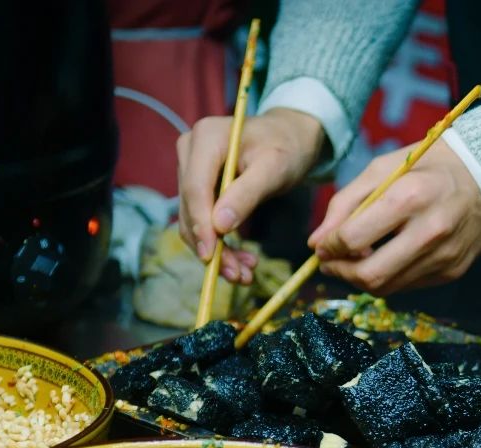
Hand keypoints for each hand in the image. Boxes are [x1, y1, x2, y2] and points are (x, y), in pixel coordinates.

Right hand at [176, 108, 324, 283]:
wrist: (290, 138)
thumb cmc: (286, 148)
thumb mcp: (274, 169)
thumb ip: (246, 194)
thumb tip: (219, 226)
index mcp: (206, 138)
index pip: (195, 188)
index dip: (201, 225)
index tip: (211, 257)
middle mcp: (191, 151)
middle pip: (192, 207)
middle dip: (212, 246)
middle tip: (238, 276)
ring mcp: (191, 169)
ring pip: (194, 220)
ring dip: (216, 252)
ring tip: (244, 275)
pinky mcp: (198, 186)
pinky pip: (203, 220)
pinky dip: (220, 244)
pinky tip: (241, 262)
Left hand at [309, 139, 480, 295]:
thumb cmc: (427, 167)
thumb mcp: (382, 169)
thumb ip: (346, 203)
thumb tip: (316, 242)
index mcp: (409, 197)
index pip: (354, 238)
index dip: (329, 247)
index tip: (322, 245)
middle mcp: (430, 231)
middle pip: (370, 274)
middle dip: (341, 273)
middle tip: (330, 263)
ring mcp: (444, 256)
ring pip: (387, 287)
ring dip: (360, 279)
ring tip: (353, 261)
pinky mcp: (453, 271)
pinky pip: (408, 285)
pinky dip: (388, 277)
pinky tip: (384, 259)